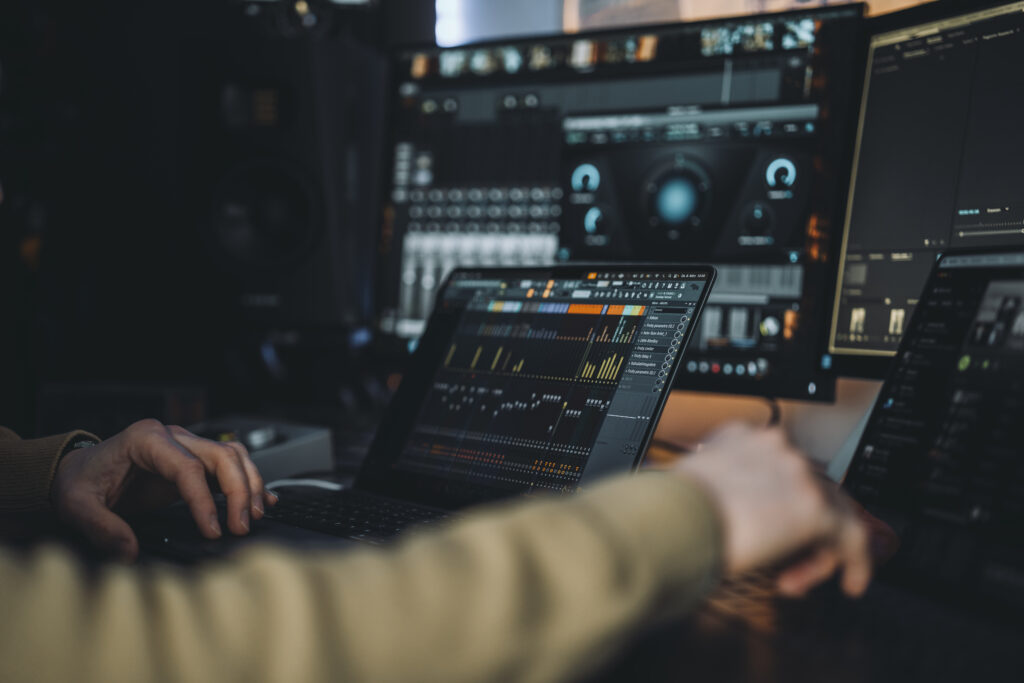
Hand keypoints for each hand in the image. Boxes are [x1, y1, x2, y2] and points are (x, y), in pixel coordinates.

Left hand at [51, 419, 276, 560]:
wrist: (80, 470)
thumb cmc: (81, 481)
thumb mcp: (77, 505)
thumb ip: (102, 528)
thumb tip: (129, 551)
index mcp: (146, 439)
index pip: (188, 467)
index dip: (204, 501)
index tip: (213, 530)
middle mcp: (172, 437)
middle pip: (221, 456)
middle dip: (238, 491)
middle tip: (241, 526)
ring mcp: (186, 446)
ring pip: (233, 456)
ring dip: (249, 485)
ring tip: (253, 516)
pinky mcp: (194, 460)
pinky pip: (230, 464)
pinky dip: (248, 482)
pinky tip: (262, 500)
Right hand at [675, 423, 871, 597]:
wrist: (675, 516)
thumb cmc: (671, 506)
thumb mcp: (692, 480)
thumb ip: (712, 484)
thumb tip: (711, 507)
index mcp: (743, 435)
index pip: (778, 464)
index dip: (779, 499)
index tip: (770, 524)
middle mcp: (775, 446)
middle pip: (810, 485)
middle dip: (804, 526)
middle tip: (790, 557)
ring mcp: (797, 473)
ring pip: (830, 510)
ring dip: (817, 548)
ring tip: (800, 576)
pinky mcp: (813, 507)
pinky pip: (851, 536)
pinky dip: (854, 562)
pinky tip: (850, 582)